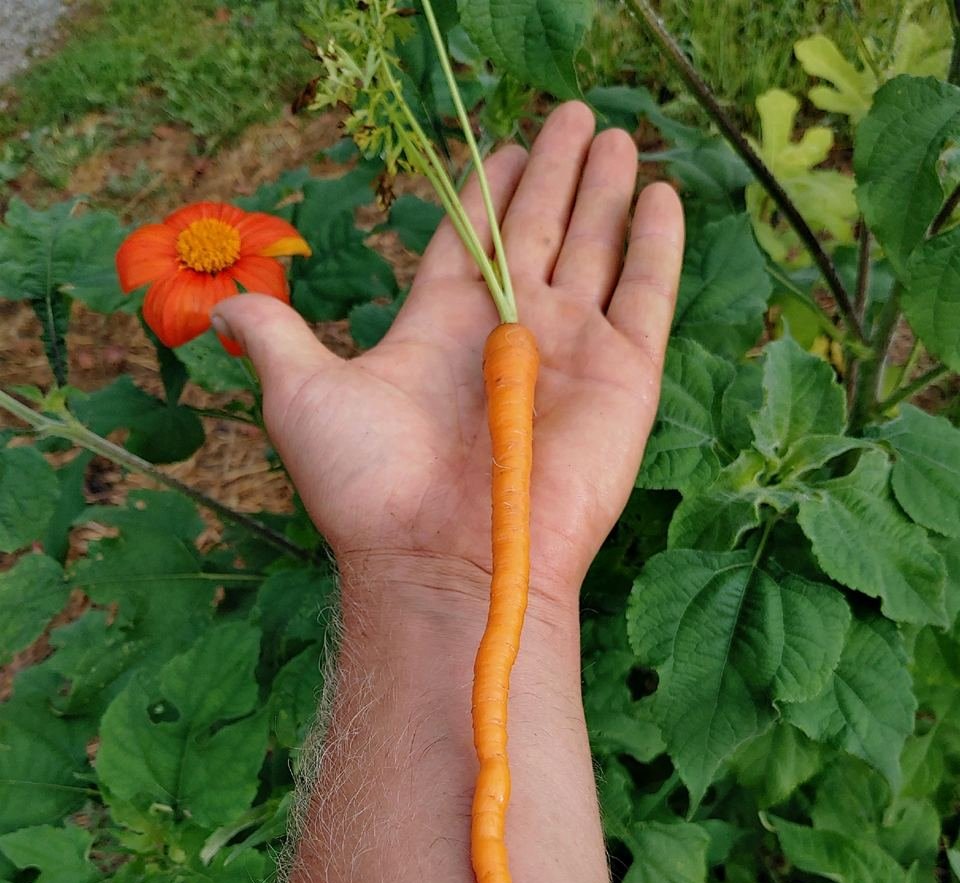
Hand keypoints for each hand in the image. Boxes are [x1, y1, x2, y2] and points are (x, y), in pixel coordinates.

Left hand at [213, 101, 683, 605]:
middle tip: (576, 116)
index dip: (490, 192)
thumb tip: (223, 311)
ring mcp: (570, 353)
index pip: (472, 240)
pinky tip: (665, 195)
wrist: (445, 563)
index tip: (509, 144)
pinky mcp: (622, 378)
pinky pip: (646, 295)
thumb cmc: (371, 489)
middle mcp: (508, 333)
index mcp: (439, 327)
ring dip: (606, 191)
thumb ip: (276, 339)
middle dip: (557, 172)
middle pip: (538, 231)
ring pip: (595, 249)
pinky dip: (658, 246)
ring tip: (617, 135)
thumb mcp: (303, 397)